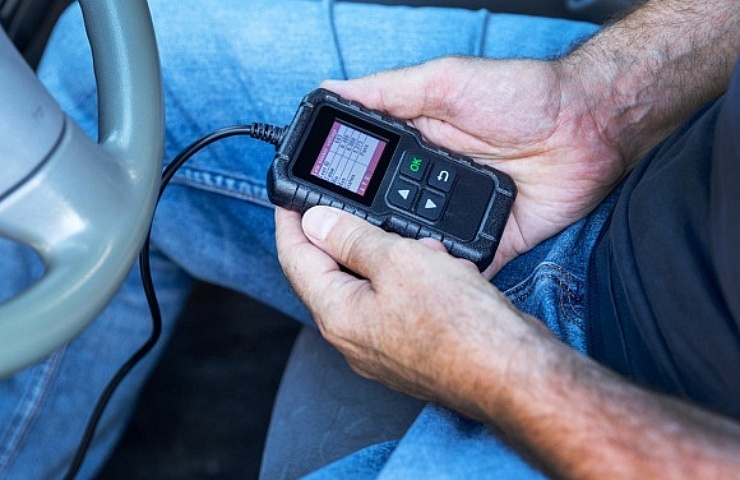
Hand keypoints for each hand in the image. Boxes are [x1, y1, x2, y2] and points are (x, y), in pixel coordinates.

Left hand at [275, 205, 549, 415]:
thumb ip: (352, 238)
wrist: (511, 370)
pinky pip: (398, 301)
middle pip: (331, 273)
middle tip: (355, 206)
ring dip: (386, 254)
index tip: (289, 196)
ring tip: (413, 237)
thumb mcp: (398, 261)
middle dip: (345, 235)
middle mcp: (354, 337)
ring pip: (370, 285)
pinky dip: (410, 275)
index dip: (289, 221)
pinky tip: (437, 265)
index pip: (296, 259)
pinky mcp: (413, 347)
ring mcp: (384, 346)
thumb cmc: (458, 324)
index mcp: (337, 315)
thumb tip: (315, 222)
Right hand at [322, 57, 629, 276]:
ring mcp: (457, 213)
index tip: (309, 203)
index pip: (365, 173)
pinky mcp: (489, 239)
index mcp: (415, 146)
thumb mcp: (444, 82)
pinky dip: (445, 276)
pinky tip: (423, 288)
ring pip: (417, 245)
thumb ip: (389, 92)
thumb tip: (334, 90)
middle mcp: (430, 184)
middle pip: (385, 215)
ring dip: (399, 255)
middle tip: (334, 245)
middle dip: (363, 230)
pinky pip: (461, 265)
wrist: (588, 124)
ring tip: (372, 269)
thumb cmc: (520, 94)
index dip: (339, 188)